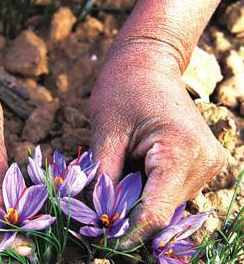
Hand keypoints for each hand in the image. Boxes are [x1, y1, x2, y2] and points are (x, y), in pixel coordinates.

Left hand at [89, 0, 226, 247]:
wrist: (148, 62)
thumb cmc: (123, 87)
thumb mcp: (105, 132)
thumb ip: (102, 178)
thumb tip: (95, 217)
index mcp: (180, 151)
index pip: (155, 212)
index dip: (127, 232)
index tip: (101, 240)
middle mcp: (203, 162)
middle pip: (162, 212)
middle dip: (128, 217)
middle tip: (96, 213)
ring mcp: (207, 164)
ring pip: (167, 205)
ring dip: (137, 203)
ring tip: (115, 180)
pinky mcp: (200, 163)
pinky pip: (170, 192)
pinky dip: (148, 192)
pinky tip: (130, 174)